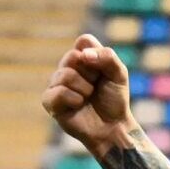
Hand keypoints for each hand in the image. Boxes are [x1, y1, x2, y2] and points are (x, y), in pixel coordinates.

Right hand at [41, 35, 136, 154]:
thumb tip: (83, 55)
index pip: (84, 41)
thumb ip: (107, 57)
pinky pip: (58, 92)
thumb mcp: (119, 74)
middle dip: (90, 73)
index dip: (96, 55)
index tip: (103, 71)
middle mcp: (67, 68)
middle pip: (72, 56)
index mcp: (83, 58)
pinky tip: (78, 105)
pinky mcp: (50, 101)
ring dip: (84, 88)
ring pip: (65, 75)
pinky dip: (74, 99)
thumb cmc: (114, 99)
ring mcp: (57, 84)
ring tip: (88, 97)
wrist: (112, 126)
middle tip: (95, 86)